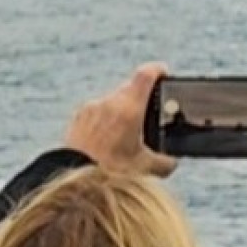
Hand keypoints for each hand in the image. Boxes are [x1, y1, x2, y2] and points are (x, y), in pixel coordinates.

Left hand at [62, 63, 175, 177]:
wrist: (75, 176)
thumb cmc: (112, 171)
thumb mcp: (146, 168)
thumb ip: (166, 162)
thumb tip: (172, 162)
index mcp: (129, 108)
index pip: (145, 75)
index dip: (157, 70)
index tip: (163, 72)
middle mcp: (108, 102)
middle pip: (129, 89)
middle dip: (140, 97)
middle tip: (149, 111)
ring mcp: (91, 108)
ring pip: (112, 100)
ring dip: (121, 110)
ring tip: (128, 131)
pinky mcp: (78, 117)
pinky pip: (97, 111)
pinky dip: (106, 119)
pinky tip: (108, 138)